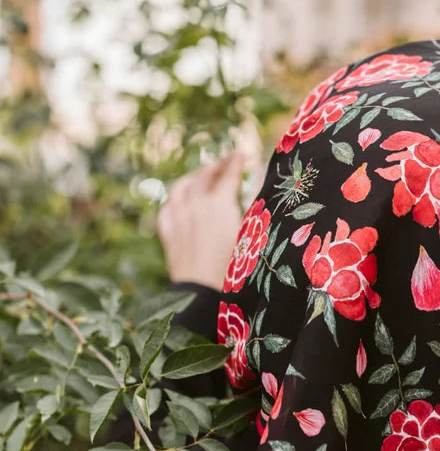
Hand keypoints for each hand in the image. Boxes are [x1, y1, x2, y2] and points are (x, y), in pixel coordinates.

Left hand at [157, 151, 246, 290]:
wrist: (205, 296)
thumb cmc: (235, 268)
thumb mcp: (252, 235)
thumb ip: (256, 206)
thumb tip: (261, 182)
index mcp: (218, 203)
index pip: (228, 174)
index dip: (236, 161)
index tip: (241, 154)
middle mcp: (195, 205)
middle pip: (204, 176)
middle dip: (216, 166)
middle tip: (225, 162)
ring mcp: (178, 219)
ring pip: (180, 188)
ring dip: (192, 179)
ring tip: (200, 177)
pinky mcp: (168, 235)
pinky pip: (167, 209)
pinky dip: (174, 201)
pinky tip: (178, 202)